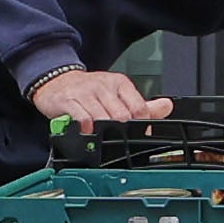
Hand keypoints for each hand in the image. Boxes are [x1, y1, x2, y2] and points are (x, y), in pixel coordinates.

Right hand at [33, 65, 170, 126]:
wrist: (56, 81)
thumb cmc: (89, 90)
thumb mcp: (117, 93)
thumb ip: (142, 104)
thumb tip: (167, 106)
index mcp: (120, 84)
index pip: (139, 107)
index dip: (142, 125)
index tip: (140, 136)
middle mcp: (104, 86)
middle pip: (122, 115)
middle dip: (123, 131)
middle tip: (121, 141)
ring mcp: (86, 92)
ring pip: (103, 117)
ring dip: (105, 132)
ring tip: (104, 139)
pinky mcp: (69, 100)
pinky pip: (83, 117)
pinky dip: (87, 128)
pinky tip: (88, 133)